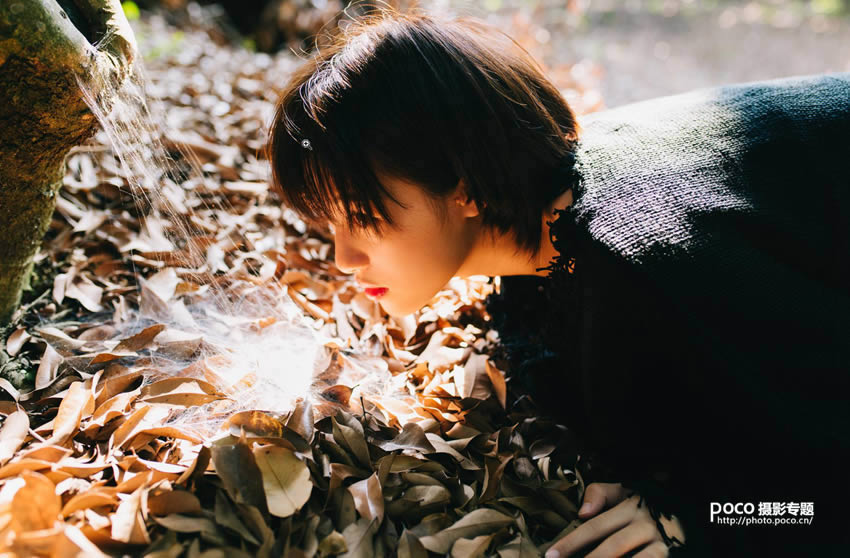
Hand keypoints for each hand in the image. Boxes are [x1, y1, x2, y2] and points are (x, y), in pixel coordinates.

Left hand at [545, 482, 685, 557]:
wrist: (687, 514)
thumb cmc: (648, 504)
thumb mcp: (626, 490)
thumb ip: (601, 493)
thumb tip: (582, 512)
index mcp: (631, 507)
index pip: (594, 527)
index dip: (571, 542)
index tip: (550, 555)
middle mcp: (645, 525)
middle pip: (611, 549)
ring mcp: (660, 544)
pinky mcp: (669, 557)